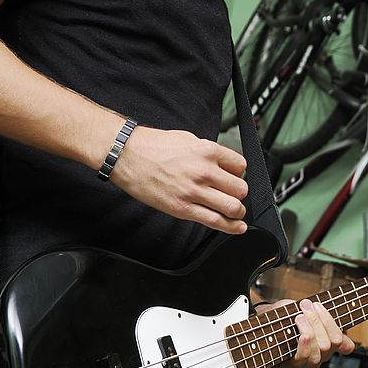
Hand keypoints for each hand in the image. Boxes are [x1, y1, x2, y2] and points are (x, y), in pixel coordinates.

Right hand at [111, 126, 248, 234]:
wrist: (127, 155)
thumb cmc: (152, 146)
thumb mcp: (187, 139)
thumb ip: (207, 153)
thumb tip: (222, 164)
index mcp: (207, 151)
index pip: (240, 166)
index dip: (239, 174)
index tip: (234, 178)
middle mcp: (204, 171)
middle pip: (240, 189)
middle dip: (240, 194)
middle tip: (234, 196)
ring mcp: (194, 191)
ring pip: (233, 207)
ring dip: (237, 212)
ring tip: (234, 212)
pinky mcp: (183, 208)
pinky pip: (215, 221)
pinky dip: (230, 227)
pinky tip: (236, 228)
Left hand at [256, 299, 355, 367]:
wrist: (255, 322)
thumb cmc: (281, 319)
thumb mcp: (306, 318)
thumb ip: (327, 329)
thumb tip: (349, 347)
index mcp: (322, 350)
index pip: (337, 341)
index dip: (330, 322)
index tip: (317, 305)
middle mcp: (312, 362)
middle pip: (327, 346)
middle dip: (318, 322)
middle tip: (306, 306)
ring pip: (316, 354)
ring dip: (310, 331)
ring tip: (300, 316)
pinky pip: (300, 360)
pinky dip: (303, 345)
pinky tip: (301, 333)